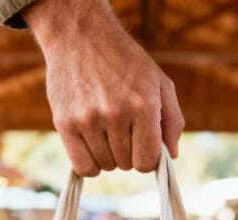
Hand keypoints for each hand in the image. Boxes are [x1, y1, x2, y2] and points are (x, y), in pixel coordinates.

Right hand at [25, 0, 183, 175]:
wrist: (80, 36)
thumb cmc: (125, 61)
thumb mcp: (159, 82)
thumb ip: (172, 120)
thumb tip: (171, 155)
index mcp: (144, 106)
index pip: (147, 161)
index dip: (147, 157)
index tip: (142, 144)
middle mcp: (116, 114)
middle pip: (126, 165)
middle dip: (128, 152)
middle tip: (122, 129)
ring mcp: (88, 120)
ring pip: (104, 165)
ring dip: (108, 155)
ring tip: (106, 129)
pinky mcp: (64, 123)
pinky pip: (82, 166)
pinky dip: (89, 164)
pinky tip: (92, 145)